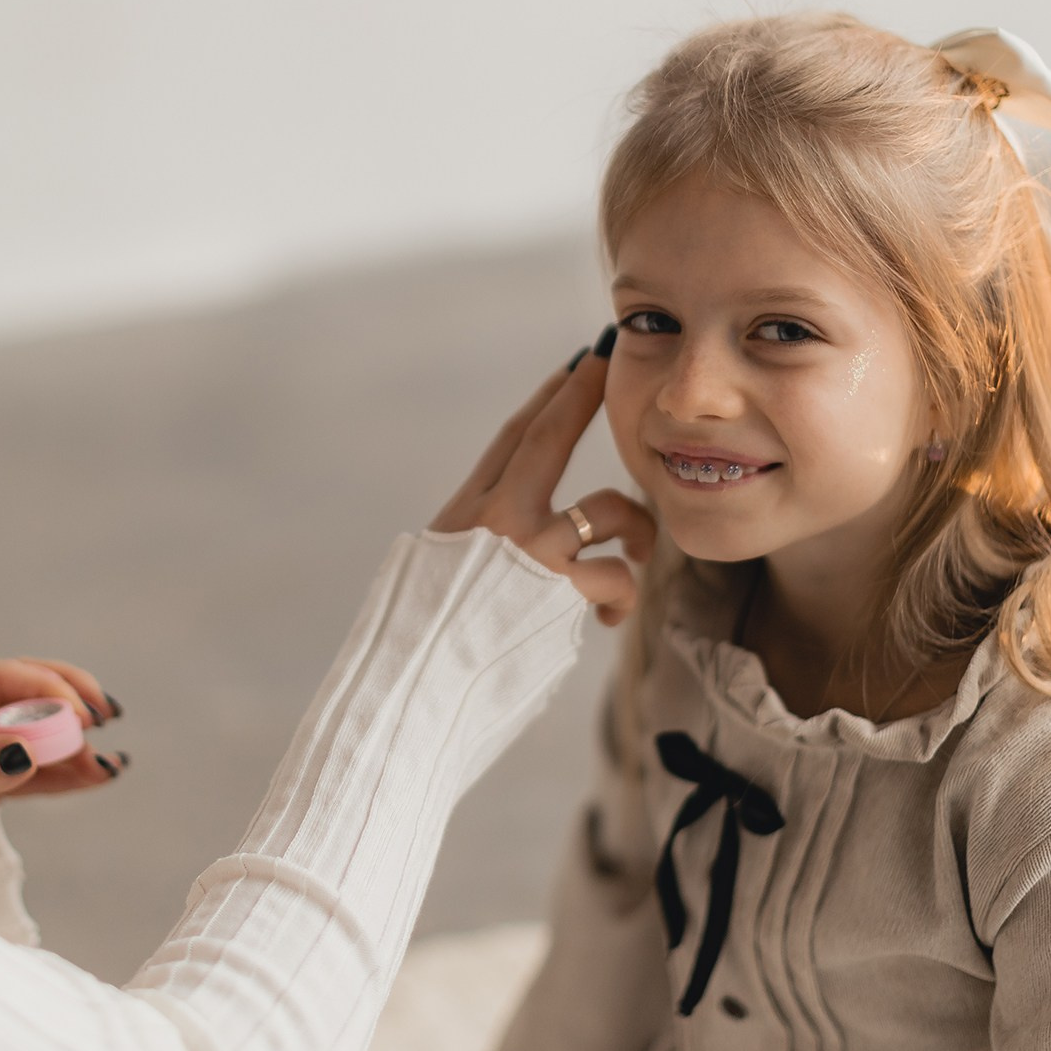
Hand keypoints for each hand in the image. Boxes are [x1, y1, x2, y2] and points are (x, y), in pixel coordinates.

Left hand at [0, 658, 125, 859]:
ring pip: (34, 734)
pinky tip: (97, 774)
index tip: (81, 711)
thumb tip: (26, 751)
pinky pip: (32, 768)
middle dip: (68, 706)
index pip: (0, 679)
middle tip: (107, 716)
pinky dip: (63, 773)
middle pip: (24, 696)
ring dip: (73, 747)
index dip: (45, 689)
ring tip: (110, 765)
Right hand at [429, 327, 655, 624]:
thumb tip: (515, 541)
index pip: (509, 441)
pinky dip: (620, 596)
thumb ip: (479, 548)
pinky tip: (608, 616)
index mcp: (463, 515)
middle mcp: (492, 520)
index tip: (571, 369)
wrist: (410, 686)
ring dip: (637, 528)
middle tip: (606, 364)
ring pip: (606, 508)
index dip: (545, 401)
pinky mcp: (554, 587)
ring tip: (640, 555)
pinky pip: (615, 576)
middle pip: (546, 437)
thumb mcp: (438, 577)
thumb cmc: (424, 649)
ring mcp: (525, 549)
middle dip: (581, 396)